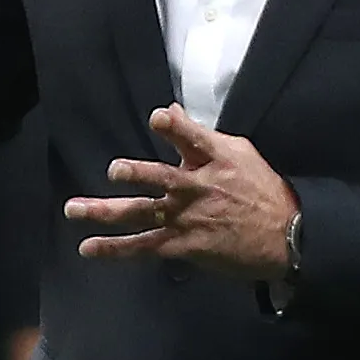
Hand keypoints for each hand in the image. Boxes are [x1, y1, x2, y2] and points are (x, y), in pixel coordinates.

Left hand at [66, 106, 299, 280]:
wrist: (285, 237)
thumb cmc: (261, 190)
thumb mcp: (237, 153)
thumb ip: (198, 134)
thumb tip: (170, 111)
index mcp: (215, 159)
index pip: (193, 138)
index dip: (175, 128)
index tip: (158, 119)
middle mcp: (197, 187)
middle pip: (160, 178)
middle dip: (134, 174)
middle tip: (113, 171)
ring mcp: (187, 218)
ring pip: (141, 213)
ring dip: (105, 212)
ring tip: (75, 209)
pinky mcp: (183, 245)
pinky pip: (142, 247)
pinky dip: (114, 249)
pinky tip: (87, 248)